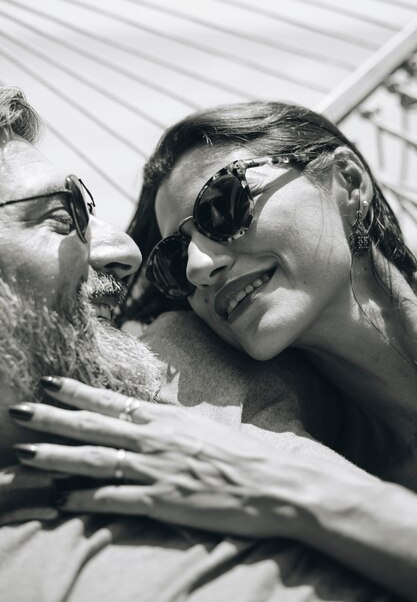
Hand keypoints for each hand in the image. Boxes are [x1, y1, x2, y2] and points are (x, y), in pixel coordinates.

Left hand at [9, 376, 332, 536]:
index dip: (77, 393)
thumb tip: (154, 413)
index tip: (48, 382)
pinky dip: (85, 499)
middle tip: (19, 410)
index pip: (112, 401)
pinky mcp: (163, 501)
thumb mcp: (209, 425)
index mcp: (168, 418)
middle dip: (52, 419)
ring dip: (56, 457)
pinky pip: (115, 500)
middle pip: (93, 427)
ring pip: (95, 460)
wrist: (278, 478)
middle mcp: (156, 439)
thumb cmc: (248, 451)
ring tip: (25, 453)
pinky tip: (61, 499)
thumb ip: (176, 421)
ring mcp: (157, 469)